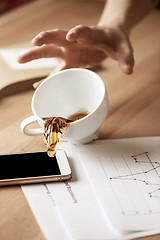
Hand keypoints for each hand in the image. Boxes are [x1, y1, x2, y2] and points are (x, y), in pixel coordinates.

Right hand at [17, 24, 133, 87]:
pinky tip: (37, 85)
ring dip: (35, 55)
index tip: (70, 35)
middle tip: (33, 43)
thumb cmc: (114, 40)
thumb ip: (126, 57)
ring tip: (19, 60)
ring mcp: (70, 52)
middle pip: (57, 38)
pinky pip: (55, 70)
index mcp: (91, 34)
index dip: (76, 32)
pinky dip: (46, 78)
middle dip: (45, 39)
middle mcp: (76, 42)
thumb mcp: (124, 47)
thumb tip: (129, 70)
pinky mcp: (69, 62)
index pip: (82, 31)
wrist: (109, 36)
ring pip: (50, 52)